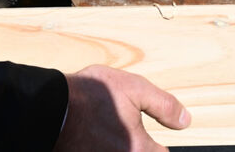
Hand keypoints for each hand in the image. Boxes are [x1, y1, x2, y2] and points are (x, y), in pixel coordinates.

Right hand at [55, 65, 189, 151]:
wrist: (49, 104)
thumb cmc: (89, 95)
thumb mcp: (134, 88)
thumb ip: (164, 106)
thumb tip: (185, 120)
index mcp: (137, 149)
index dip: (160, 146)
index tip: (153, 139)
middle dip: (138, 148)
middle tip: (125, 131)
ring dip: (122, 148)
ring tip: (110, 131)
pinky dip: (104, 148)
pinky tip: (98, 138)